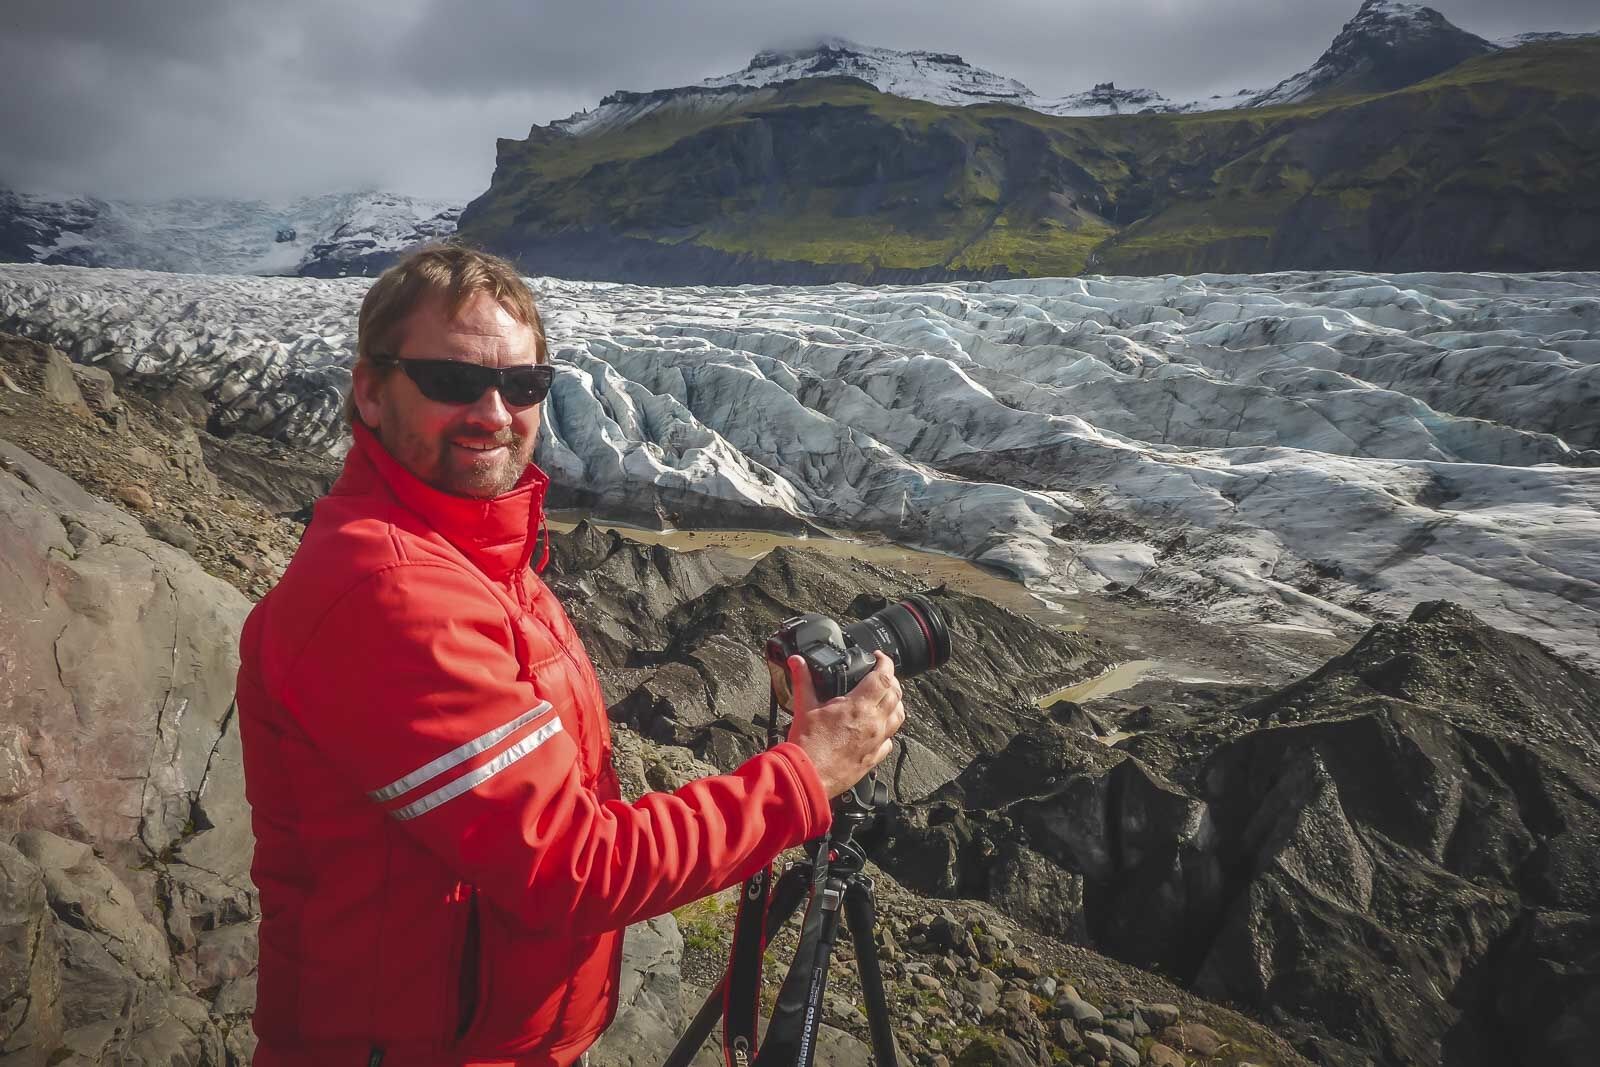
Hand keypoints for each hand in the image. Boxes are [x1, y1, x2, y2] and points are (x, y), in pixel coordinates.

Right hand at [784, 651, 904, 797]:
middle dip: (891, 680)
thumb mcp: (803, 707)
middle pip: (895, 695)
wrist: (808, 777)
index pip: (883, 677)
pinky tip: (879, 728)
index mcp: (858, 706)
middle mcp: (873, 723)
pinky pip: (889, 741)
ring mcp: (876, 741)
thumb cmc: (807, 745)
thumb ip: (803, 680)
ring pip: (899, 717)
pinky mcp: (873, 758)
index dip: (885, 662)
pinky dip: (888, 730)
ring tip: (886, 697)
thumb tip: (798, 662)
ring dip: (895, 703)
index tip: (878, 657)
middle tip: (881, 674)